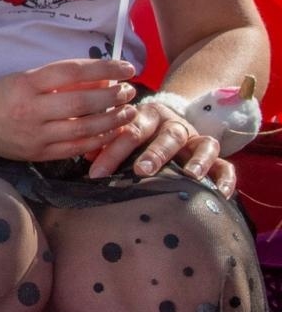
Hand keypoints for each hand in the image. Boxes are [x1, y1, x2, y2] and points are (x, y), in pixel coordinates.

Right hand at [0, 58, 138, 161]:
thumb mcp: (24, 79)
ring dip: (111, 119)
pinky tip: (112, 131)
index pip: (71, 72)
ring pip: (83, 128)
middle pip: (81, 102)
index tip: (125, 68)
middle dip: (112, 96)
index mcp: (26, 84)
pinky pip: (75, 148)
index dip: (103, 69)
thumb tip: (100, 80)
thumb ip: (58, 79)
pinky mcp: (38, 154)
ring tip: (128, 111)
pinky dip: (98, 139)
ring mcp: (35, 135)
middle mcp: (30, 109)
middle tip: (129, 91)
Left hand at [86, 98, 236, 197]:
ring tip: (190, 175)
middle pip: (167, 136)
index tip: (96, 173)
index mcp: (147, 116)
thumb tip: (85, 155)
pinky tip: (221, 194)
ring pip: (202, 144)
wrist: (168, 119)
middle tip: (140, 170)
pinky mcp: (213, 154)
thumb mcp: (123, 131)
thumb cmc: (138, 133)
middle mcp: (174, 125)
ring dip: (196, 159)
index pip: (129, 130)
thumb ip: (107, 142)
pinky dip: (226, 178)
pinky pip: (225, 165)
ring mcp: (196, 139)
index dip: (111, 152)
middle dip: (154, 153)